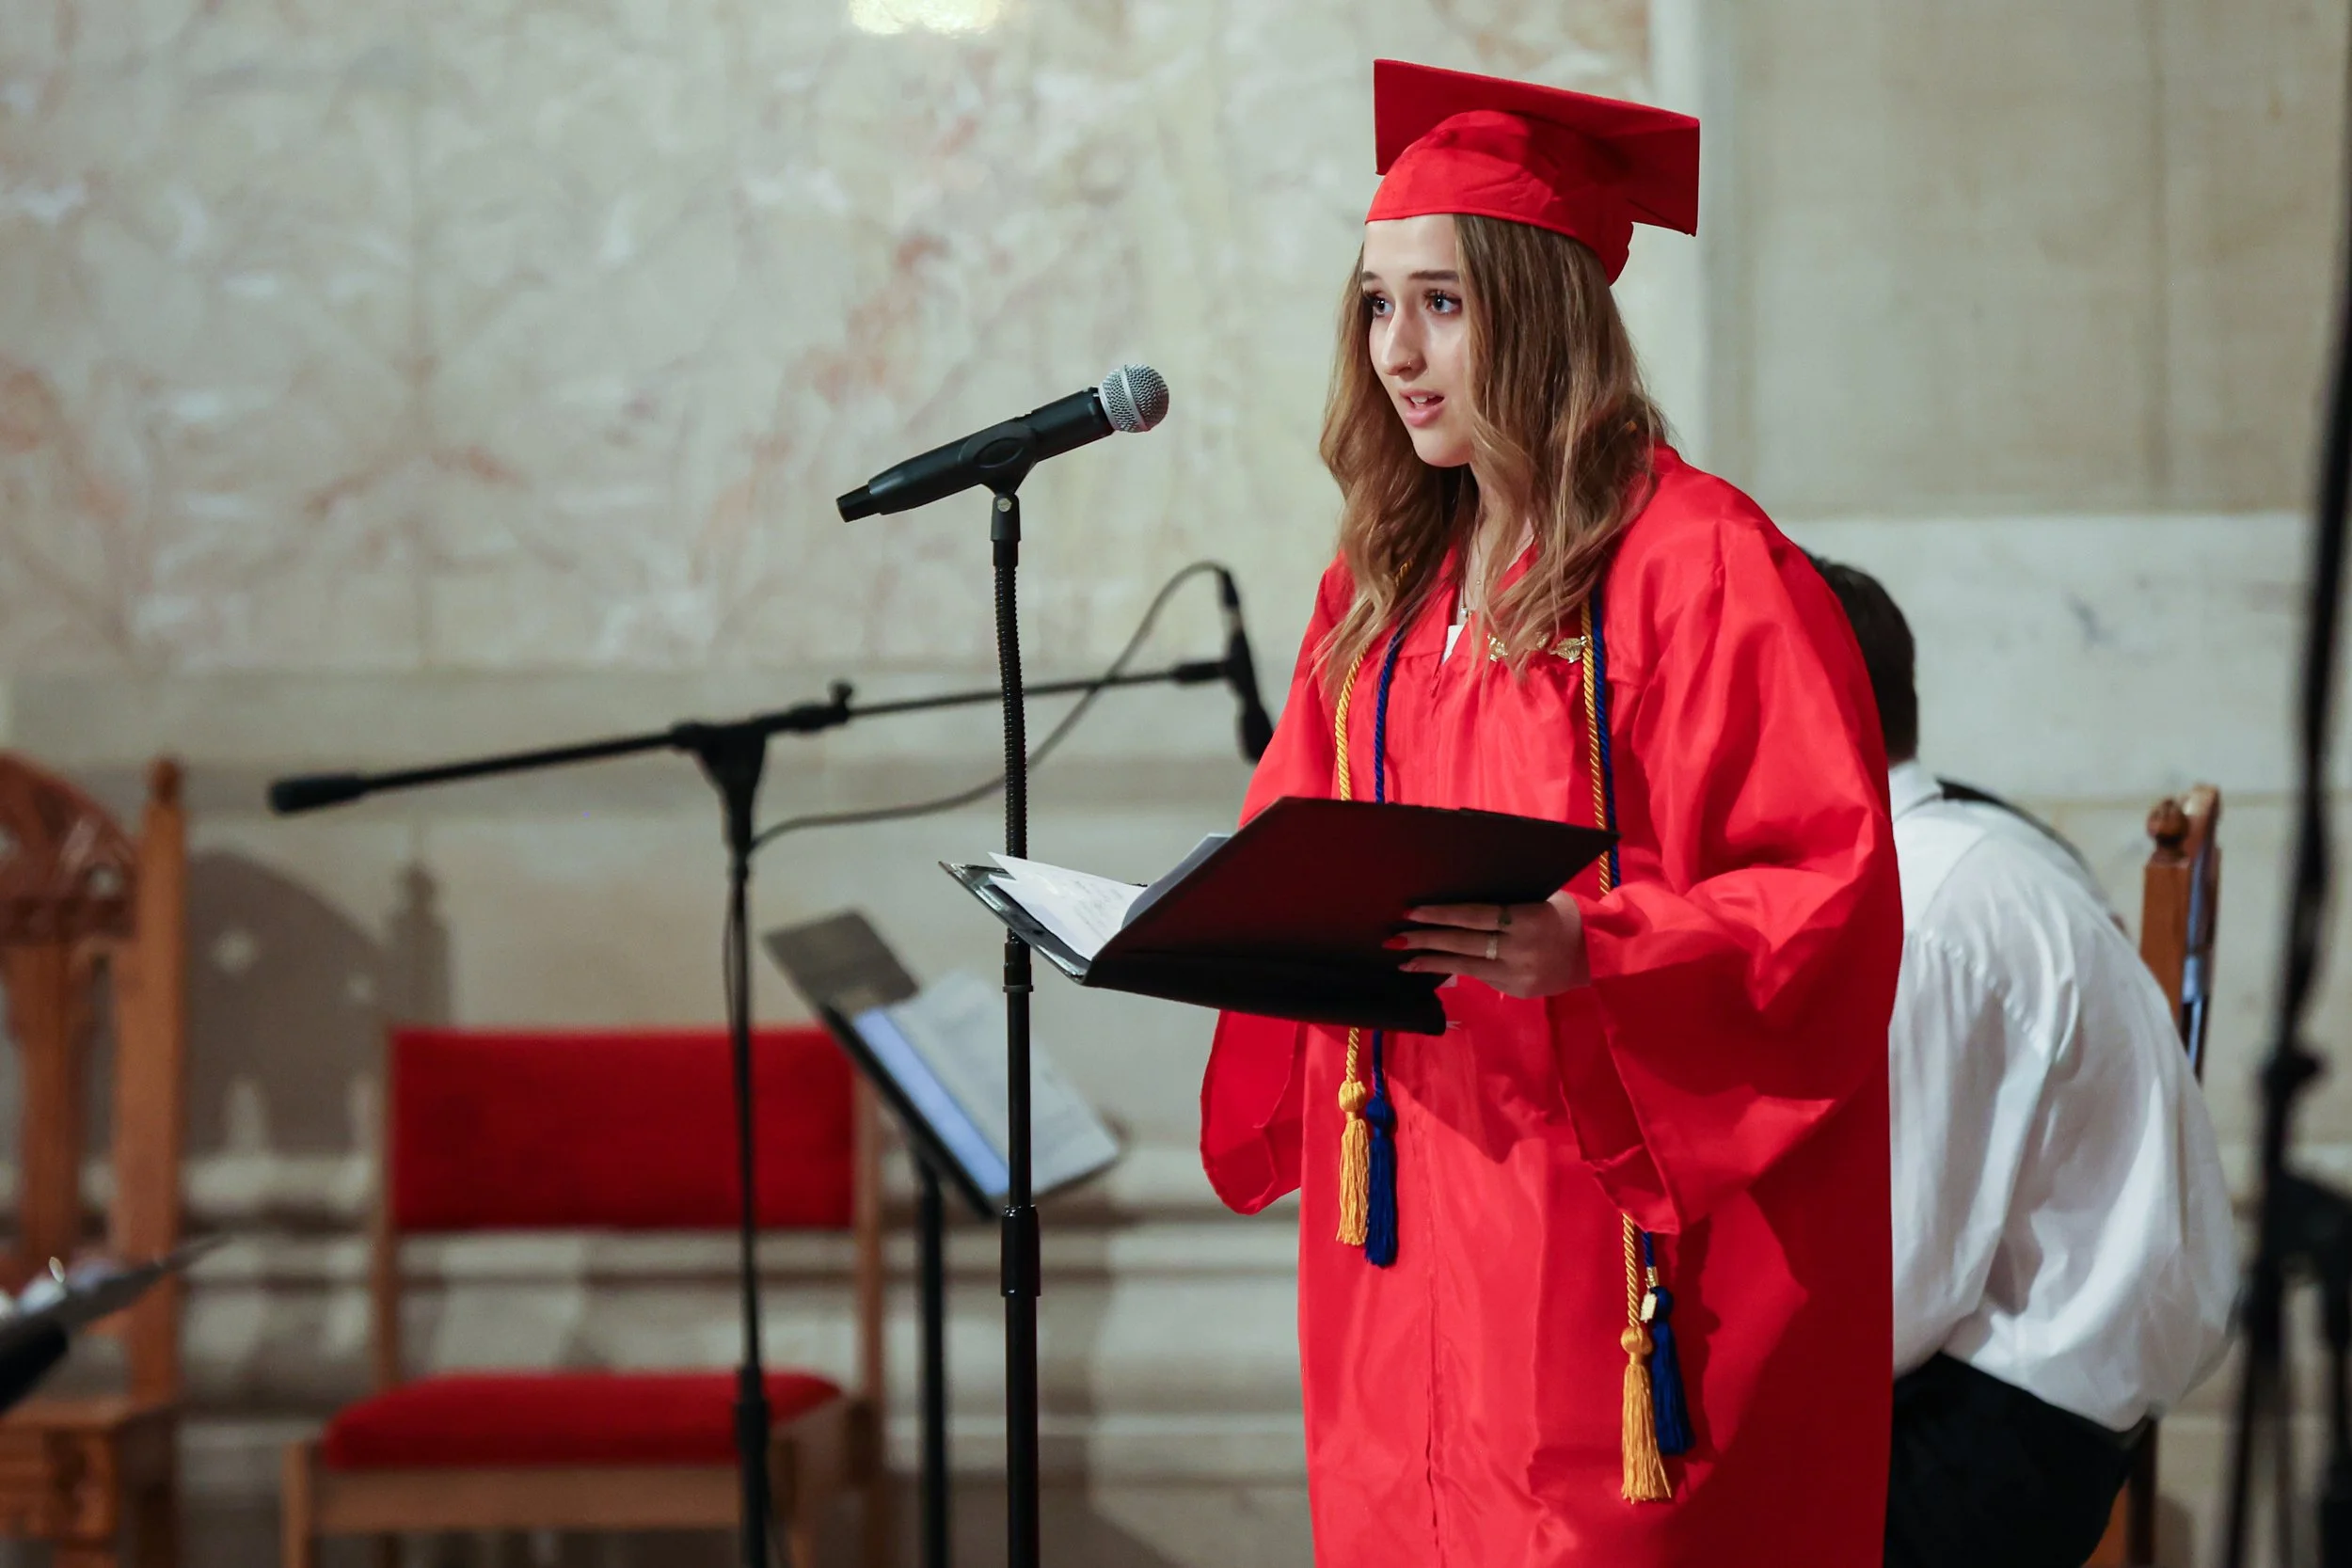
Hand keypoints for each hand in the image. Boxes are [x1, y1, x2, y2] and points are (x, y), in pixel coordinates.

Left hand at [1390, 891, 1590, 998]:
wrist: (1596, 953)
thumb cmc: (1563, 916)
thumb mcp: (1540, 898)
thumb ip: (1505, 902)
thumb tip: (1457, 898)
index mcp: (1527, 919)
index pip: (1475, 916)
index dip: (1441, 914)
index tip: (1411, 912)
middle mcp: (1521, 950)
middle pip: (1464, 943)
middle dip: (1426, 940)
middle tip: (1394, 937)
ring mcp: (1519, 975)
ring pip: (1467, 966)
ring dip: (1431, 961)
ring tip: (1403, 959)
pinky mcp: (1517, 991)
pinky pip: (1481, 976)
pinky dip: (1456, 969)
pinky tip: (1433, 966)